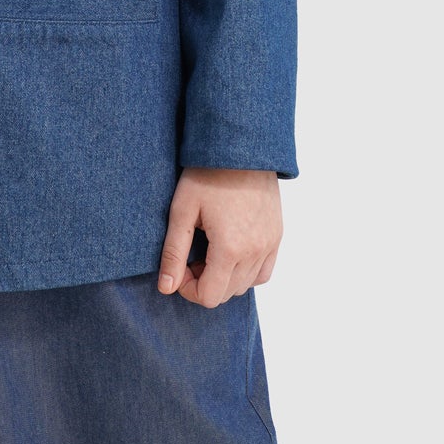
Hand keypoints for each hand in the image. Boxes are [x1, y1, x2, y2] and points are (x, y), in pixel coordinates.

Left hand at [157, 167, 281, 306]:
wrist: (240, 147)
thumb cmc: (207, 174)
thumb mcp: (182, 211)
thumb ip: (174, 253)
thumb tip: (166, 287)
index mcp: (230, 249)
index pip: (209, 296)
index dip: (188, 288)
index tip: (180, 266)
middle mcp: (255, 251)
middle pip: (227, 293)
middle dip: (204, 282)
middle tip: (191, 255)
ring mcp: (270, 244)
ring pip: (246, 285)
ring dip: (225, 278)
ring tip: (210, 249)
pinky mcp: (277, 235)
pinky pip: (264, 271)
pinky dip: (247, 271)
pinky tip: (231, 252)